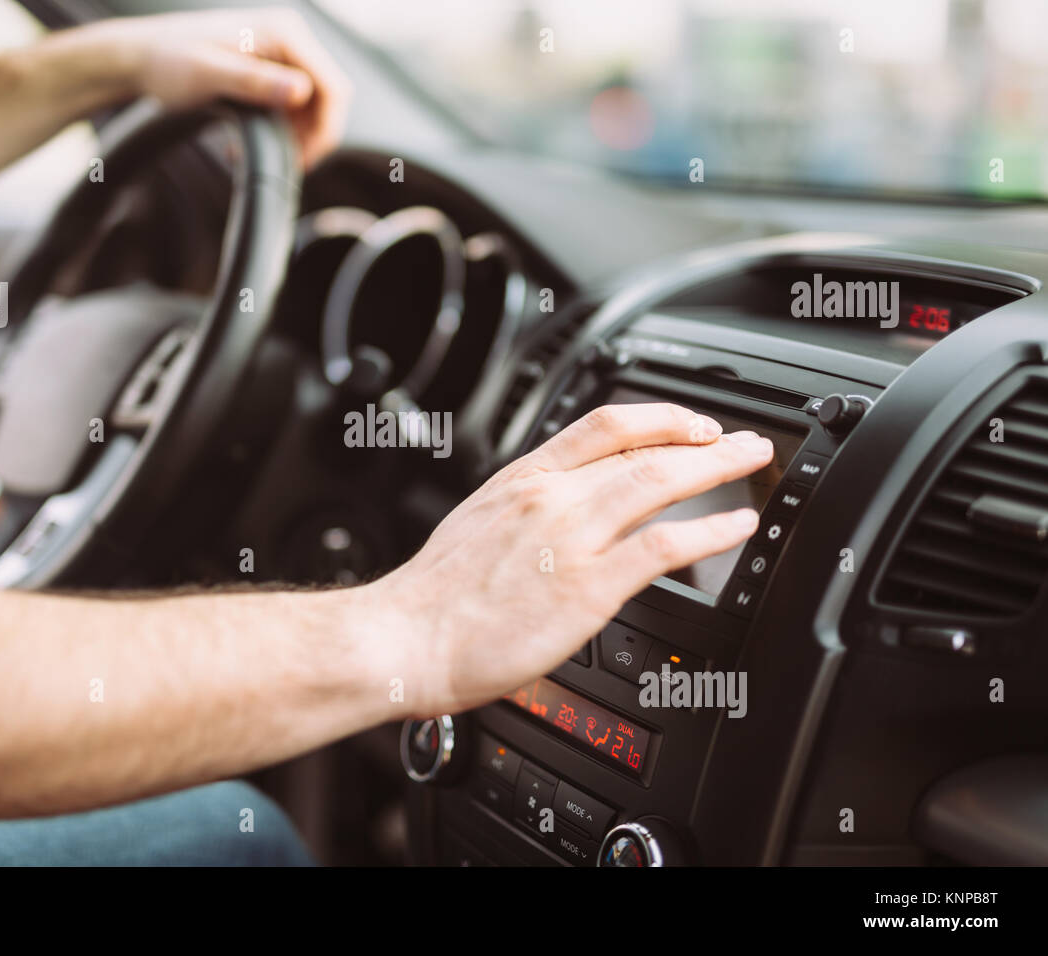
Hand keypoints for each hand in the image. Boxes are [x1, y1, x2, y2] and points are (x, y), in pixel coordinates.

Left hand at [93, 7, 350, 166]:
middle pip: (329, 98)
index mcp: (283, 33)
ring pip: (313, 107)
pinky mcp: (270, 70)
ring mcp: (281, 55)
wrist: (142, 56)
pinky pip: (293, 107)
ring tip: (256, 154)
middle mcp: (289, 39)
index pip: (333, 86)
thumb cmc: (168, 61)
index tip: (303, 160)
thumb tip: (302, 93)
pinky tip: (249, 142)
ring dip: (294, 137)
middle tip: (284, 165)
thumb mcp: (209, 74)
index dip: (326, 128)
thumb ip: (256, 82)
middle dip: (312, 137)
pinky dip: (280, 130)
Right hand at [374, 403, 773, 717]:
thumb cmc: (431, 597)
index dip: (659, 418)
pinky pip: (665, 545)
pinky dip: (710, 531)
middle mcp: (550, 498)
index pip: (603, 426)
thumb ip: (523, 511)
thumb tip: (554, 513)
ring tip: (752, 464)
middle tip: (741, 440)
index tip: (690, 424)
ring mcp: (571, 538)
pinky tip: (736, 526)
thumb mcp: (476, 525)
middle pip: (644, 448)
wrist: (405, 638)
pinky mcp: (587, 586)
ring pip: (660, 482)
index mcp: (522, 481)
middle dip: (704, 439)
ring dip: (717, 468)